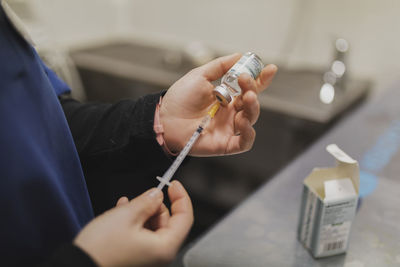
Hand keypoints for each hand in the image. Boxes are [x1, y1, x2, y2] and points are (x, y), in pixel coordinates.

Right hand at [74, 181, 192, 266]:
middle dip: (157, 205)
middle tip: (145, 195)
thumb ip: (147, 202)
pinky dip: (136, 221)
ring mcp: (148, 258)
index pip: (185, 218)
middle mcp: (159, 256)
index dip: (181, 198)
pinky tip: (123, 211)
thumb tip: (157, 194)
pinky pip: (142, 235)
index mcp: (164, 247)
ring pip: (154, 227)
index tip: (173, 184)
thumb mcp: (126, 216)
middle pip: (170, 222)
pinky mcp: (136, 257)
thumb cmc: (101, 248)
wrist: (76, 266)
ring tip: (128, 204)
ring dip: (144, 212)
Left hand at [160, 53, 276, 155]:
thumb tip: (239, 56)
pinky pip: (244, 142)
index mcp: (227, 97)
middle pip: (252, 102)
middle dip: (253, 89)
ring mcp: (229, 128)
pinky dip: (249, 132)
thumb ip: (219, 66)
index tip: (269, 68)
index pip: (249, 88)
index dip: (261, 79)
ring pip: (251, 119)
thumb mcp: (199, 76)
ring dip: (253, 107)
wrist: (165, 119)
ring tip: (246, 97)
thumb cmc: (179, 99)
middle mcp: (230, 112)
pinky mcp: (225, 144)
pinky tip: (243, 121)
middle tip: (245, 80)